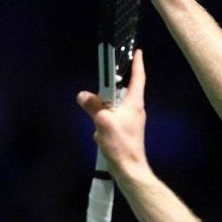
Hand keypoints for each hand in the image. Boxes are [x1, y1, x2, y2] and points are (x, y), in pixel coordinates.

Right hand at [77, 49, 151, 180]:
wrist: (130, 170)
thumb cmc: (121, 144)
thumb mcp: (104, 122)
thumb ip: (93, 106)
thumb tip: (83, 95)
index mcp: (134, 103)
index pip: (138, 78)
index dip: (137, 64)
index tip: (137, 51)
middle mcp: (135, 110)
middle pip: (125, 90)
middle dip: (115, 83)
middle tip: (105, 74)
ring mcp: (131, 121)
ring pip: (116, 105)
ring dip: (106, 105)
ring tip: (96, 108)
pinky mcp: (125, 131)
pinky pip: (112, 118)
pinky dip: (104, 120)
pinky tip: (97, 132)